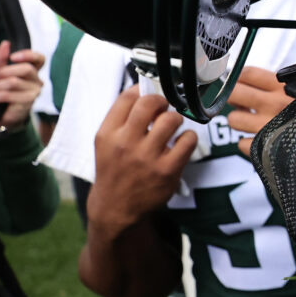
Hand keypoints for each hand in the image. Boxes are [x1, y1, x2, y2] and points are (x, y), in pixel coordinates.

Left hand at [0, 41, 43, 129]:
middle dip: (4, 73)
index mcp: (32, 72)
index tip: (13, 57)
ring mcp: (34, 93)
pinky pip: (8, 95)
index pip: (39, 59)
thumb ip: (1, 60)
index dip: (29, 55)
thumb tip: (6, 44)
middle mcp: (37, 82)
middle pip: (26, 69)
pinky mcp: (27, 104)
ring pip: (13, 82)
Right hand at [87, 85, 197, 232]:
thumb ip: (122, 118)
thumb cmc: (115, 169)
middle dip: (162, 101)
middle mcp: (125, 143)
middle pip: (150, 103)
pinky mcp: (167, 170)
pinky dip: (189, 137)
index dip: (143, 90)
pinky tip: (181, 143)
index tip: (150, 96)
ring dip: (177, 119)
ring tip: (173, 127)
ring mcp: (146, 158)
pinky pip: (188, 140)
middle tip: (165, 109)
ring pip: (172, 119)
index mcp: (107, 134)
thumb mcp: (107, 142)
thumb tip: (145, 89)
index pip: (128, 97)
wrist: (115, 207)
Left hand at [227, 66, 293, 156]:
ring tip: (251, 122)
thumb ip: (290, 84)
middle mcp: (272, 105)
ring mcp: (266, 127)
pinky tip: (260, 140)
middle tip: (240, 100)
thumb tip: (266, 81)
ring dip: (239, 120)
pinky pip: (242, 144)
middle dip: (232, 95)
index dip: (238, 76)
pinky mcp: (264, 148)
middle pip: (233, 93)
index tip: (239, 80)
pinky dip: (248, 143)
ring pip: (233, 119)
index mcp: (283, 87)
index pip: (248, 73)